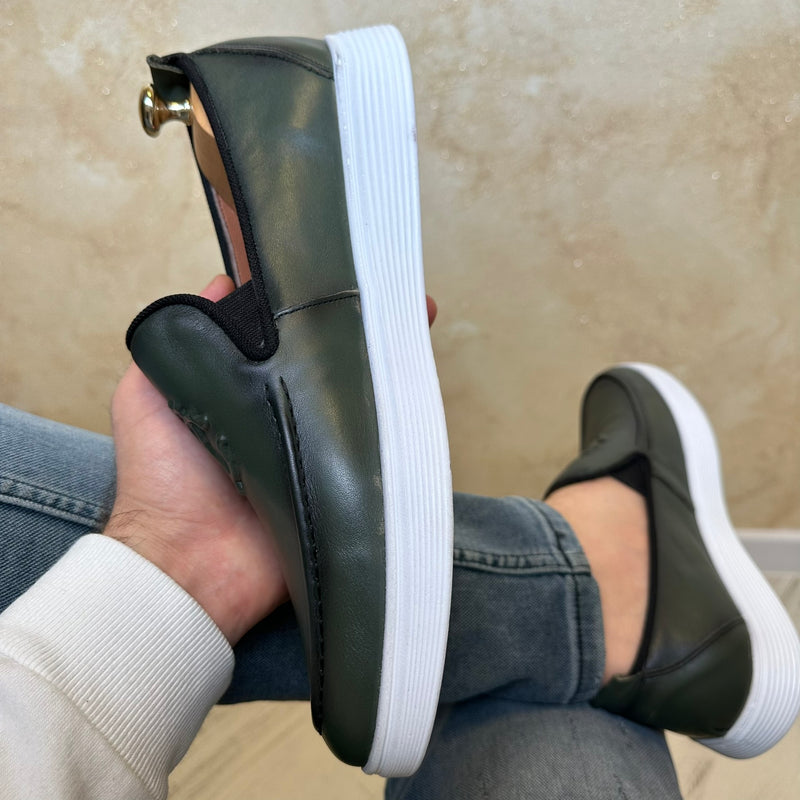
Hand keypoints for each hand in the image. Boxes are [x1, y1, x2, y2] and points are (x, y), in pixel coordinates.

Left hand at [106, 276, 438, 644]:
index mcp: (247, 392)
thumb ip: (171, 344)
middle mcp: (286, 417)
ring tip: (417, 336)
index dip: (316, 313)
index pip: (290, 342)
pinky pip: (374, 453)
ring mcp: (316, 451)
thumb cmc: (162, 480)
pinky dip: (397, 429)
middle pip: (332, 370)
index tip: (346, 281)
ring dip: (388, 374)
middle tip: (402, 304)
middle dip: (367, 336)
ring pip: (360, 405)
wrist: (189, 563)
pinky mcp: (340, 485)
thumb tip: (218, 287)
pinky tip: (417, 395)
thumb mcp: (146, 397)